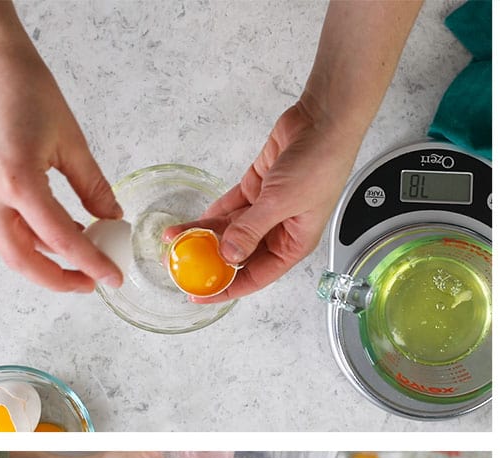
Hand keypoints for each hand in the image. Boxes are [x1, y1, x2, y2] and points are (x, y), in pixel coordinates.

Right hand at [0, 27, 121, 291]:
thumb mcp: (71, 141)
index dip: (91, 263)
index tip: (113, 278)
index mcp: (18, 180)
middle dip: (58, 279)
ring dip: (46, 260)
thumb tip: (112, 218)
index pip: (61, 239)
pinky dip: (34, 237)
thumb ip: (93, 187)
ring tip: (84, 259)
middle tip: (93, 282)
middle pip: (21, 259)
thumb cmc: (24, 87)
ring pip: (10, 245)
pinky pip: (6, 224)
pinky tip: (65, 232)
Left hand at [163, 103, 359, 302]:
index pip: (256, 276)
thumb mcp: (282, 202)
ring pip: (231, 229)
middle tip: (180, 266)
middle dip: (211, 261)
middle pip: (240, 254)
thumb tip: (228, 255)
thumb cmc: (320, 164)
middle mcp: (280, 230)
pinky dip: (213, 214)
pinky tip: (193, 221)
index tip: (201, 294)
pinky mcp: (259, 187)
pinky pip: (231, 206)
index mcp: (294, 244)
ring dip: (205, 234)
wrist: (323, 122)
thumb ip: (252, 228)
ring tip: (176, 239)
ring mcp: (268, 208)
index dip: (228, 288)